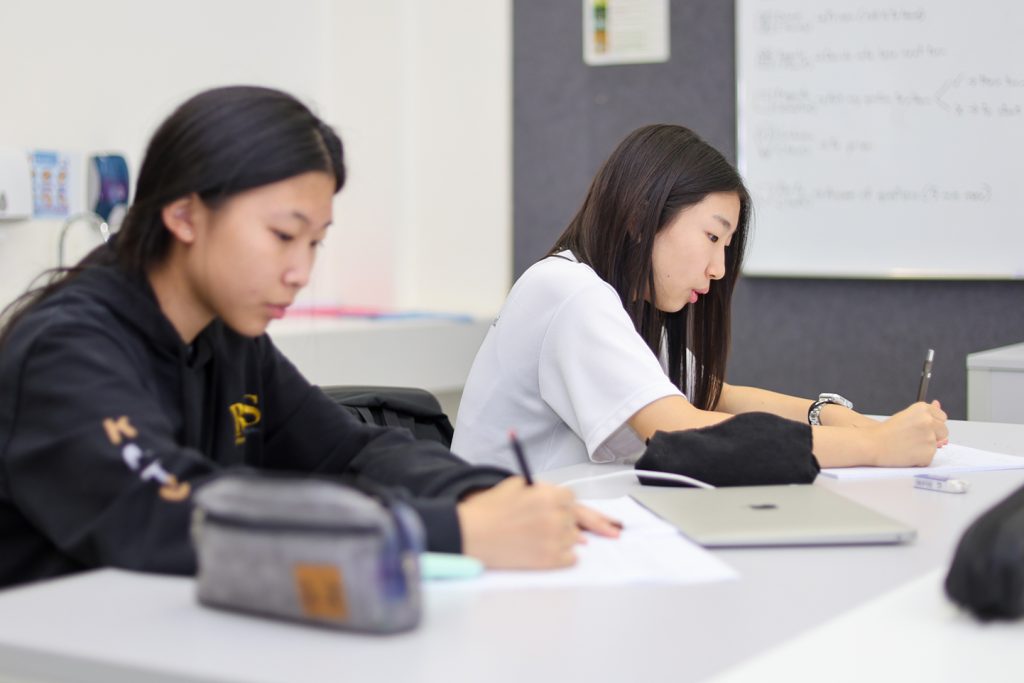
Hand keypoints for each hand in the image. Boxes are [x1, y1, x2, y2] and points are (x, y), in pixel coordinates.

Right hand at [456, 477, 617, 568]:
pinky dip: (565, 557)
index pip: (572, 499)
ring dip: (566, 539)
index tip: (565, 511)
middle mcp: (556, 516)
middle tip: (601, 530)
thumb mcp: (516, 485)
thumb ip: (542, 489)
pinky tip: (551, 553)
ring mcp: (554, 539)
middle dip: (570, 523)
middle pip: (576, 520)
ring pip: (575, 539)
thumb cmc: (490, 509)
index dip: (566, 505)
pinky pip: (571, 559)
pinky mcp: (550, 560)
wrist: (471, 534)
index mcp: (549, 494)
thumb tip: (563, 500)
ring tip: (543, 539)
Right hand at [869, 400, 948, 466]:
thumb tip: (938, 403)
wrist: (872, 445)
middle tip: (913, 438)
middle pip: (943, 430)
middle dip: (933, 435)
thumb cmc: (885, 432)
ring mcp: (930, 437)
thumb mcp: (906, 417)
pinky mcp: (928, 453)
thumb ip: (925, 412)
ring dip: (925, 447)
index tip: (919, 428)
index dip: (931, 424)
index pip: (941, 417)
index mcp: (922, 408)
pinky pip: (930, 457)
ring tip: (907, 445)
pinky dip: (920, 458)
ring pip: (936, 445)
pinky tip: (907, 454)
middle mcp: (928, 421)